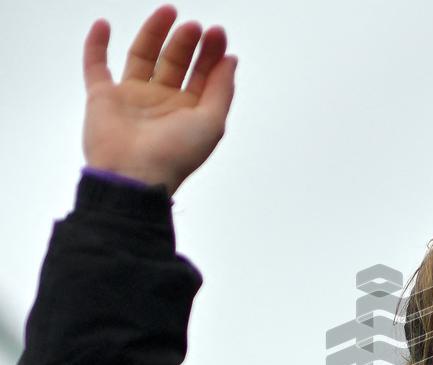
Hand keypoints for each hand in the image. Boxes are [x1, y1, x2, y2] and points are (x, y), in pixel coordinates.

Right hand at [82, 4, 236, 196]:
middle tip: (195, 26)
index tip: (217, 33)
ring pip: (142, 57)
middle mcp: (161, 102)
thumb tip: (231, 60)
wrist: (135, 175)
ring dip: (153, 33)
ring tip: (169, 12)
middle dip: (186, 42)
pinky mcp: (102, 97)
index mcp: (188, 111)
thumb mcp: (212, 122)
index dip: (211, 53)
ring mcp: (131, 98)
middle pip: (175, 62)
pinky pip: (96, 66)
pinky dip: (96, 45)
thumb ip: (222, 90)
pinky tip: (104, 24)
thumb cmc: (176, 154)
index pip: (202, 75)